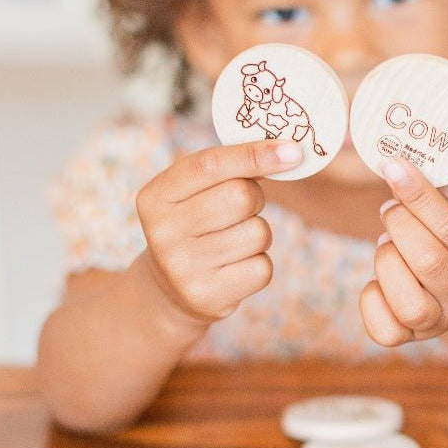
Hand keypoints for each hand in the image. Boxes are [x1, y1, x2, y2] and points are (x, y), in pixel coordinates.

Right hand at [135, 140, 301, 325]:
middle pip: (241, 196)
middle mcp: (163, 233)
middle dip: (255, 198)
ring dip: (258, 234)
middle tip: (241, 209)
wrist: (170, 291)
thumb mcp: (193, 193)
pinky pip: (262, 267)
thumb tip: (287, 153)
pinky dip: (259, 264)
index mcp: (155, 198)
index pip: (209, 165)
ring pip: (258, 233)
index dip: (254, 155)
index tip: (292, 150)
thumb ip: (228, 169)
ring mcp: (184, 268)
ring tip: (233, 242)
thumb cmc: (194, 227)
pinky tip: (235, 267)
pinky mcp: (208, 296)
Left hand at [360, 157, 447, 345]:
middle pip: (429, 263)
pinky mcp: (407, 340)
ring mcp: (438, 325)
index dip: (420, 196)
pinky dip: (372, 297)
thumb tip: (393, 168)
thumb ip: (431, 205)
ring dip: (387, 262)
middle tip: (390, 210)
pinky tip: (379, 280)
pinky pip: (383, 329)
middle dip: (400, 226)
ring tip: (387, 246)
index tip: (394, 167)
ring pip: (408, 302)